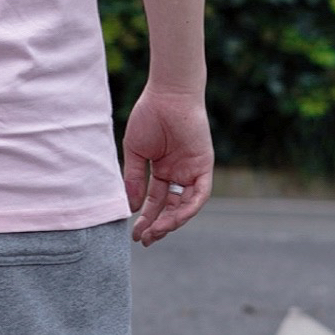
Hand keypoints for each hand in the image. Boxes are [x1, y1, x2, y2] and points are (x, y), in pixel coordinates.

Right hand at [121, 88, 212, 245]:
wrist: (167, 95)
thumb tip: (130, 207)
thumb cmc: (149, 117)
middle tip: (144, 239)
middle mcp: (178, 174)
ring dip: (172, 221)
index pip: (155, 201)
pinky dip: (189, 208)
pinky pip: (200, 194)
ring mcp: (191, 171)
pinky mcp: (204, 166)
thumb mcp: (135, 152)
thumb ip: (133, 179)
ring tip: (155, 231)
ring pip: (185, 205)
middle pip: (170, 207)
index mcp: (162, 170)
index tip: (134, 234)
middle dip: (157, 225)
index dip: (146, 218)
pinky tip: (174, 219)